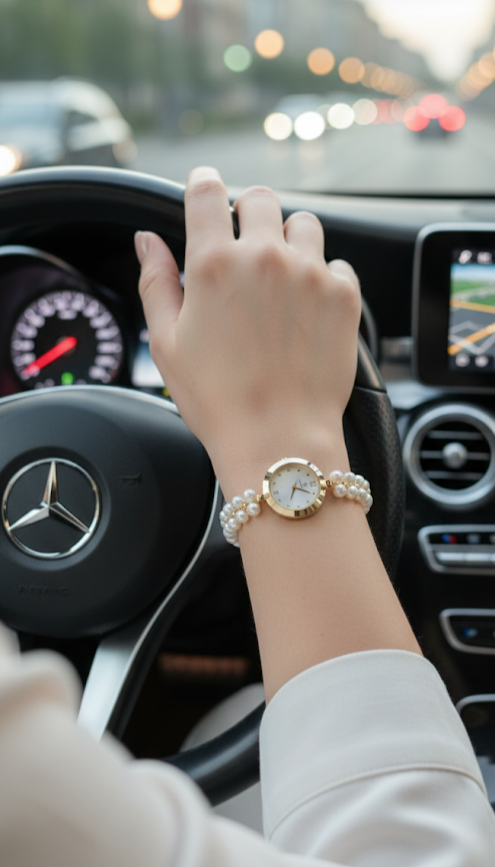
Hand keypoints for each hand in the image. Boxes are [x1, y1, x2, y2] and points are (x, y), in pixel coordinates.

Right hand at [136, 167, 360, 495]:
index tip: (206, 190)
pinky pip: (337, 262)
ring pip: (304, 223)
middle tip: (243, 248)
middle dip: (248, 214)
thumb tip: (147, 241)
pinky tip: (307, 307)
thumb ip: (156, 281)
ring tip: (280, 279)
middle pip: (260, 197)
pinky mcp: (344, 295)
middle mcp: (265, 258)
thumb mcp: (167, 343)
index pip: (207, 190)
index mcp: (214, 264)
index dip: (204, 185)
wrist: (278, 440)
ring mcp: (310, 273)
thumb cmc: (219, 401)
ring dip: (289, 240)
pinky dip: (323, 275)